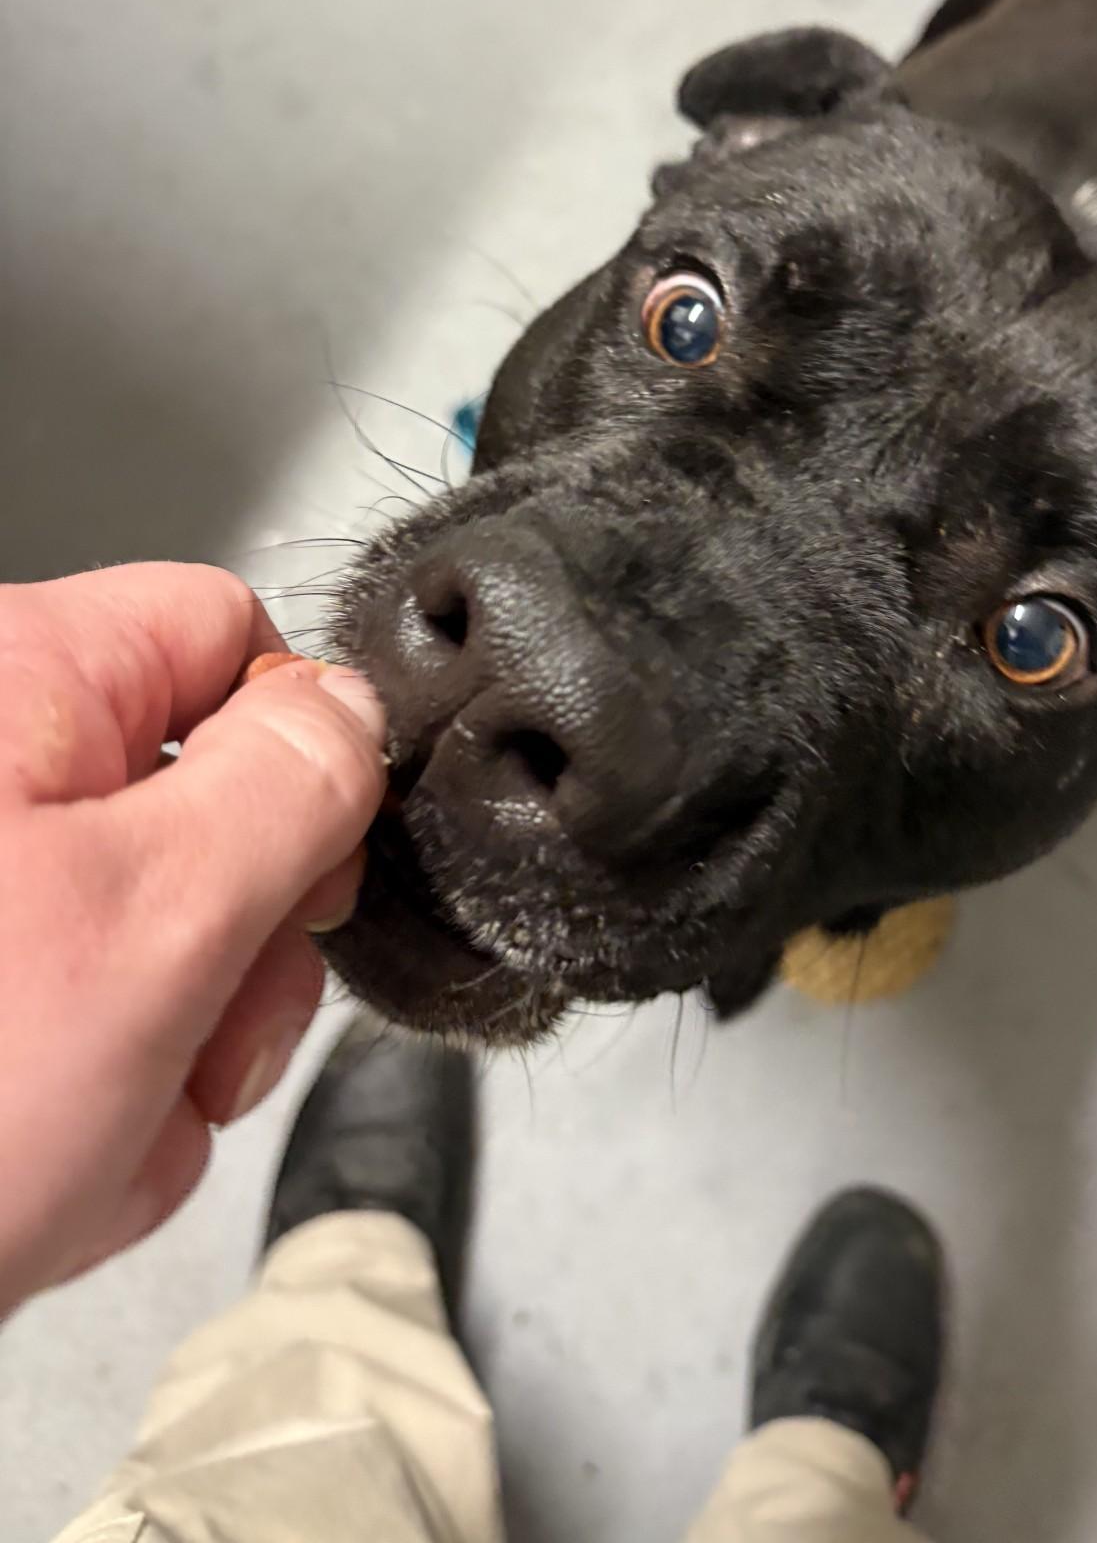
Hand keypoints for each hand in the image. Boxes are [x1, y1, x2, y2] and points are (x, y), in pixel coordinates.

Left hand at [0, 563, 385, 1315]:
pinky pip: (93, 1022)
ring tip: (91, 1132)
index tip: (303, 871)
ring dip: (173, 1061)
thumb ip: (290, 787)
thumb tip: (354, 710)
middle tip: (192, 1042)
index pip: (226, 633)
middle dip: (232, 959)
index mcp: (12, 682)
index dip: (300, 753)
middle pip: (208, 807)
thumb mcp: (155, 919)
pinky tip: (50, 1171)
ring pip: (163, 939)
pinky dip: (102, 1110)